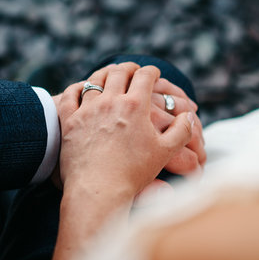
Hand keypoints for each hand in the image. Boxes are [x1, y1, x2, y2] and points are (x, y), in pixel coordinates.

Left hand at [55, 63, 196, 203]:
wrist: (98, 191)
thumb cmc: (133, 173)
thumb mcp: (165, 152)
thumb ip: (181, 131)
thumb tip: (189, 116)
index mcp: (136, 106)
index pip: (145, 76)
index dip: (152, 71)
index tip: (154, 72)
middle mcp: (111, 101)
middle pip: (119, 72)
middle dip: (129, 68)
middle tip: (133, 69)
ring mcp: (87, 109)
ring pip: (95, 80)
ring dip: (104, 73)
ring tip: (109, 74)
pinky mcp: (69, 120)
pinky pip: (70, 95)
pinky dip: (77, 88)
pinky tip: (81, 88)